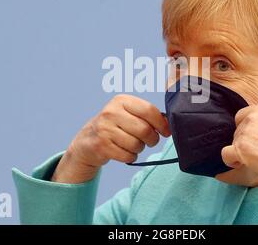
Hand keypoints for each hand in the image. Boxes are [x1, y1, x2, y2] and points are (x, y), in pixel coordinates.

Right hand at [51, 94, 170, 183]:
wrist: (88, 140)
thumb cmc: (116, 126)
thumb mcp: (129, 114)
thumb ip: (148, 116)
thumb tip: (169, 125)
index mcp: (121, 101)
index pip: (149, 110)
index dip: (161, 123)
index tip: (165, 131)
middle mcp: (111, 112)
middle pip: (144, 130)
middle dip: (152, 139)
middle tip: (149, 141)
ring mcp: (104, 129)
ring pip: (136, 144)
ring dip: (139, 148)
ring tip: (131, 144)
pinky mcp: (101, 146)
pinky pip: (127, 156)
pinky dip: (130, 156)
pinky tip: (123, 151)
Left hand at [215, 103, 257, 187]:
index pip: (242, 116)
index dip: (245, 129)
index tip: (254, 139)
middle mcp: (253, 117)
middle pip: (237, 130)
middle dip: (245, 142)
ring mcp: (246, 132)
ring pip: (233, 142)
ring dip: (241, 153)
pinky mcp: (240, 148)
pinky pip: (225, 154)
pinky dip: (231, 161)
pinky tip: (242, 164)